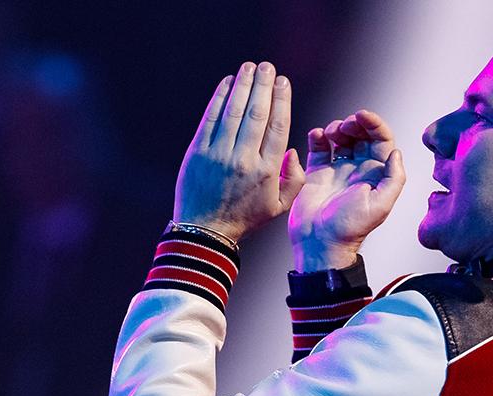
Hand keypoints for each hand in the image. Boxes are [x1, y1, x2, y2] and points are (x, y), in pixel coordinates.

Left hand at [172, 62, 305, 244]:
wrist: (205, 231)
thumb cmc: (245, 218)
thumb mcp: (279, 207)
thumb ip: (293, 179)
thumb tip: (291, 150)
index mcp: (267, 171)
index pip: (277, 126)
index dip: (281, 100)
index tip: (283, 82)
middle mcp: (244, 159)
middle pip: (257, 113)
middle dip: (263, 85)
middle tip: (268, 67)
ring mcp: (220, 154)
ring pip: (235, 111)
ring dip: (243, 85)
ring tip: (250, 67)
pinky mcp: (199, 152)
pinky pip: (211, 118)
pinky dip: (220, 98)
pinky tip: (228, 82)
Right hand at [289, 109, 407, 271]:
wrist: (320, 242)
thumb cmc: (350, 228)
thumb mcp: (380, 205)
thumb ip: (394, 178)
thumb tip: (396, 153)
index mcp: (376, 175)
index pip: (381, 140)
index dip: (374, 124)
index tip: (362, 115)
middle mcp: (359, 170)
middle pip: (361, 135)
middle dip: (354, 124)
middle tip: (345, 126)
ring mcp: (338, 170)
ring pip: (341, 138)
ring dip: (336, 128)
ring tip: (330, 134)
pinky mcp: (318, 172)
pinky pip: (319, 148)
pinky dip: (317, 137)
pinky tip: (316, 136)